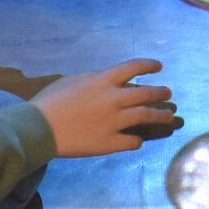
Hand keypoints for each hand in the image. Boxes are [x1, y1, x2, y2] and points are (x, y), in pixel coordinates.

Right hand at [35, 58, 179, 155]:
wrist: (39, 128)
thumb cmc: (50, 101)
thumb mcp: (73, 81)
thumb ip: (95, 81)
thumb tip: (108, 82)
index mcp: (104, 80)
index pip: (134, 67)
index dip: (149, 65)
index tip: (159, 67)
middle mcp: (114, 99)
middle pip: (147, 93)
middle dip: (161, 92)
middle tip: (168, 93)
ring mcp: (115, 122)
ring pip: (146, 116)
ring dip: (161, 115)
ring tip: (169, 116)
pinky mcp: (110, 142)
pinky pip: (132, 141)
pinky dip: (137, 140)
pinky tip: (138, 140)